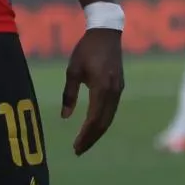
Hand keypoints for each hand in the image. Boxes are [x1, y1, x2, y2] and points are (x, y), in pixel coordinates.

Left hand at [61, 28, 123, 154]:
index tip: (75, 147)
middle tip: (78, 151)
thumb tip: (64, 117)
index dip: (85, 135)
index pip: (94, 119)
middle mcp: (113, 92)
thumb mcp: (72, 71)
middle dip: (91, 138)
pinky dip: (102, 122)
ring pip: (109, 118)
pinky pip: (111, 110)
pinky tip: (93, 128)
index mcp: (101, 87)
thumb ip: (69, 95)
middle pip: (103, 123)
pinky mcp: (119, 87)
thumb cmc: (86, 50)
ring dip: (97, 132)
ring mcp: (119, 90)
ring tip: (84, 143)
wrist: (106, 33)